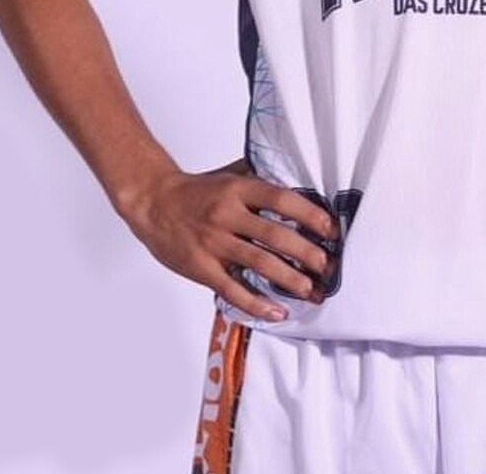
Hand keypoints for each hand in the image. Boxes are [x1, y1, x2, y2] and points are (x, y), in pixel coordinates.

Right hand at [118, 160, 339, 321]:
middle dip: (307, 253)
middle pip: (275, 234)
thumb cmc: (197, 190)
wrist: (153, 202)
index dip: (310, 214)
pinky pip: (232, 288)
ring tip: (311, 291)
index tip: (331, 229)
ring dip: (289, 279)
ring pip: (258, 263)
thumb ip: (261, 178)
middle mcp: (228, 214)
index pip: (282, 199)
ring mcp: (213, 242)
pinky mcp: (201, 267)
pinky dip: (256, 302)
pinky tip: (276, 311)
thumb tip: (300, 182)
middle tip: (329, 267)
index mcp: (239, 189)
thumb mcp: (231, 174)